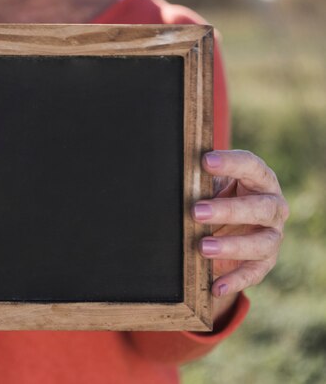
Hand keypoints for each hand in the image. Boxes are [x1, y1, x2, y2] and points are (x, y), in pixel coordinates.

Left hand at [192, 150, 288, 320]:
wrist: (227, 228)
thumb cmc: (215, 197)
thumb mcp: (209, 186)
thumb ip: (199, 179)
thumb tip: (173, 171)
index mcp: (260, 180)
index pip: (251, 166)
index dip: (231, 163)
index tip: (205, 161)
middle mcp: (273, 207)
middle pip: (260, 207)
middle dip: (228, 210)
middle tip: (196, 211)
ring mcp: (272, 236)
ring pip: (261, 243)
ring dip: (232, 246)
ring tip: (202, 248)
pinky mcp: (265, 262)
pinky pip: (253, 273)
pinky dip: (234, 281)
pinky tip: (215, 286)